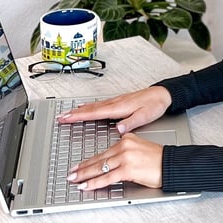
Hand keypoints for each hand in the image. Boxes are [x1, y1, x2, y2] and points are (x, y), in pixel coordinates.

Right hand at [56, 85, 171, 134]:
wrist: (162, 94)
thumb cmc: (155, 104)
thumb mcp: (145, 116)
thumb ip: (131, 122)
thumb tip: (119, 129)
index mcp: (119, 108)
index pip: (95, 113)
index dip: (79, 116)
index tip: (66, 118)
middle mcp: (115, 103)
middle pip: (90, 109)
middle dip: (74, 113)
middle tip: (60, 117)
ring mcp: (116, 101)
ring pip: (94, 106)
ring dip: (80, 110)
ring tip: (68, 113)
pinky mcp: (119, 102)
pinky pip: (99, 105)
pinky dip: (89, 107)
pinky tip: (86, 108)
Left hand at [66, 133, 163, 189]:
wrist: (171, 164)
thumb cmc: (159, 160)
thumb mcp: (139, 150)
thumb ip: (125, 153)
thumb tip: (111, 164)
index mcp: (126, 139)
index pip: (104, 151)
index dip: (90, 160)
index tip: (80, 165)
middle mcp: (124, 146)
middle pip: (99, 159)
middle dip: (82, 168)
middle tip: (71, 173)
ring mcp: (125, 157)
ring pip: (100, 167)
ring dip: (85, 175)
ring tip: (74, 180)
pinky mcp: (128, 169)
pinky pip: (107, 177)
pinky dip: (95, 183)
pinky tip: (87, 186)